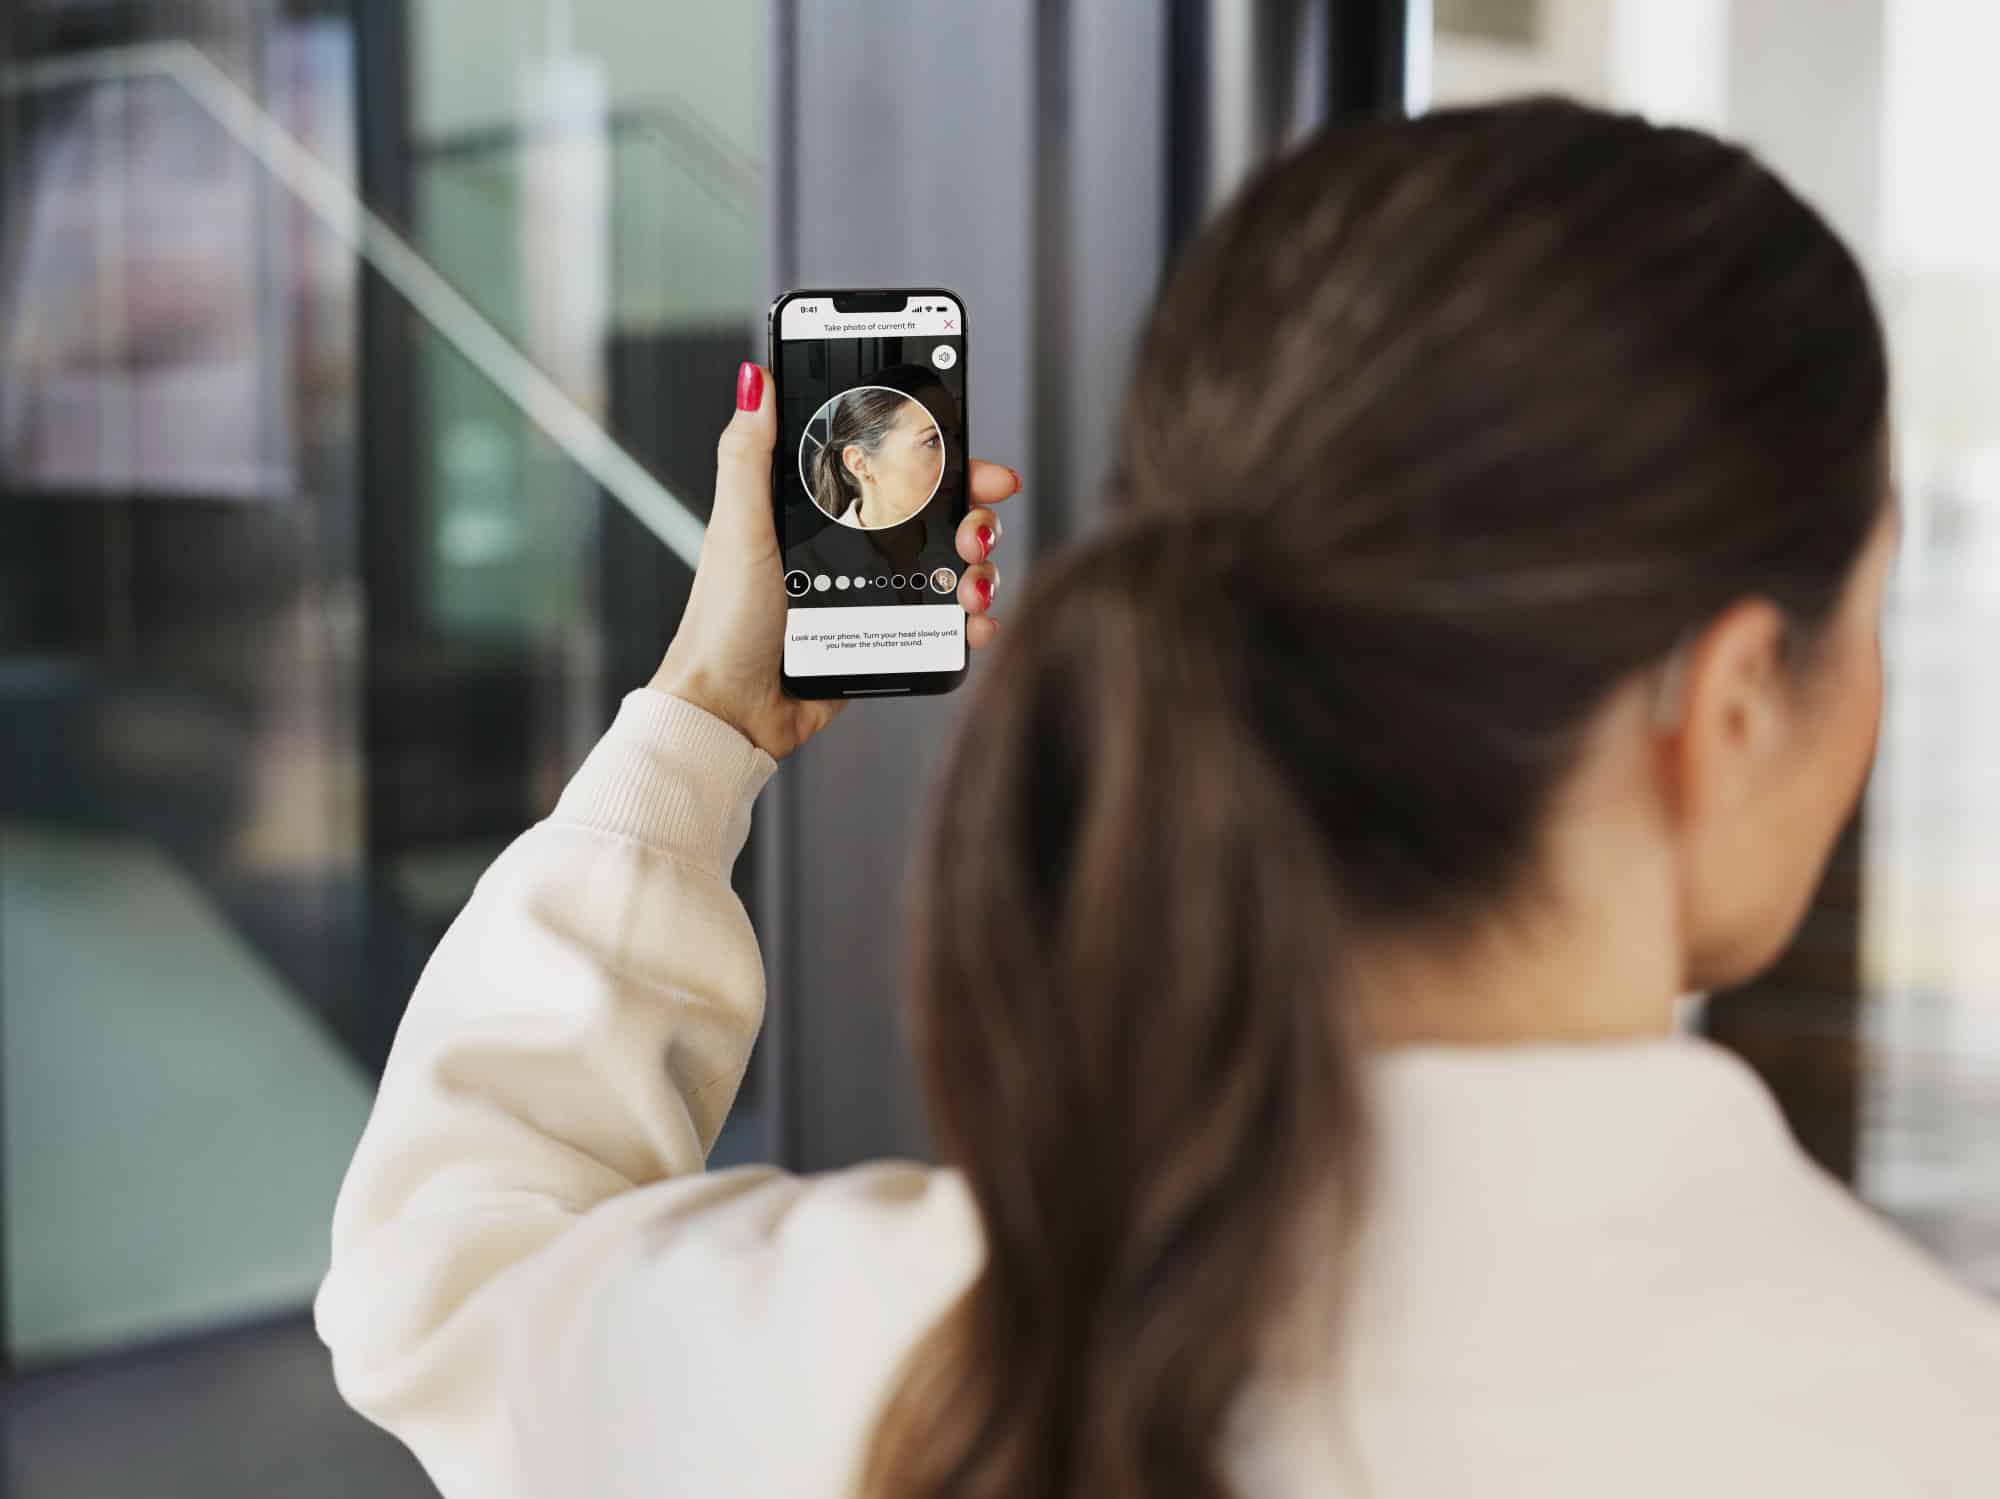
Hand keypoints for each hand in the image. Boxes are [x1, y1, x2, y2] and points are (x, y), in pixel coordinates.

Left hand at [651, 362, 1020, 759]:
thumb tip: (755, 380)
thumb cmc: (723, 621)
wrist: (732, 711)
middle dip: (975, 515)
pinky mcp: (890, 639)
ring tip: (972, 589)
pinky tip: (974, 625)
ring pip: (954, 567)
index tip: (974, 456)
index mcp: (825, 510)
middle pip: (940, 513)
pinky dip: (972, 622)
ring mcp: (877, 594)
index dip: (942, 456)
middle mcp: (857, 545)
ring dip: (981, 571)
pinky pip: (946, 623)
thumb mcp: (736, 529)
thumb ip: (748, 455)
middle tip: (975, 532)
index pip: (896, 466)